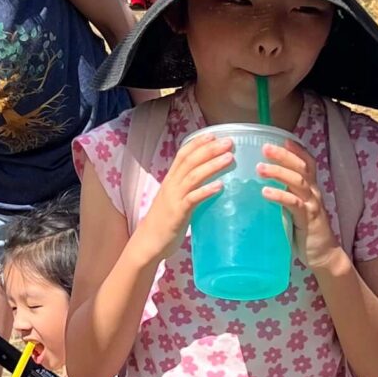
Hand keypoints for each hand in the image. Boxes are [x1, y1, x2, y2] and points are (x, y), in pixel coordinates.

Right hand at [134, 133, 234, 263]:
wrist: (148, 243)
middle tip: (229, 142)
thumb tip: (208, 184)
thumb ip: (188, 190)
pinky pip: (193, 199)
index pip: (183, 154)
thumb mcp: (174, 200)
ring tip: (229, 159)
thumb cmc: (163, 223)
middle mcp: (171, 185)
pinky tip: (220, 186)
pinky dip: (206, 190)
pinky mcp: (178, 213)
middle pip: (190, 161)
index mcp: (170, 180)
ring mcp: (174, 198)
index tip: (214, 134)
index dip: (198, 143)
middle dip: (210, 149)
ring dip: (212, 165)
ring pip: (193, 176)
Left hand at [259, 141, 347, 273]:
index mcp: (311, 188)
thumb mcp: (295, 209)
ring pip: (297, 182)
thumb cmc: (305, 231)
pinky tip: (265, 192)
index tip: (281, 138)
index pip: (307, 162)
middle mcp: (314, 193)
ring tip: (259, 168)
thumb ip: (285, 196)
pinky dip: (280, 196)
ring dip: (278, 172)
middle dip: (283, 155)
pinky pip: (294, 204)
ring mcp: (312, 205)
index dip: (297, 149)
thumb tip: (257, 187)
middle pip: (301, 167)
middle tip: (264, 148)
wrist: (324, 255)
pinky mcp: (308, 220)